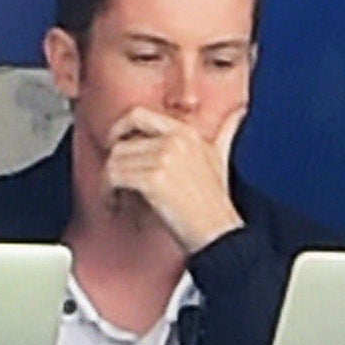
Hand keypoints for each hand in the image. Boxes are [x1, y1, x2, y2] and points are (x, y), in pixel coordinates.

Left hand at [101, 102, 246, 252]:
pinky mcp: (153, 179)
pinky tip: (115, 205)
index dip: (118, 128)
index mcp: (186, 131)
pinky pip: (113, 178)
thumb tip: (237, 112)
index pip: (138, 114)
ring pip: (114, 161)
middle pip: (121, 142)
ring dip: (108, 183)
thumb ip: (225, 132)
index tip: (113, 145)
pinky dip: (107, 193)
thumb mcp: (220, 158)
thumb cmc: (215, 201)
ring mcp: (164, 157)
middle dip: (112, 163)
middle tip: (112, 180)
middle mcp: (175, 139)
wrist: (217, 231)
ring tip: (117, 198)